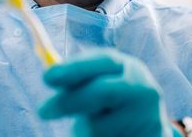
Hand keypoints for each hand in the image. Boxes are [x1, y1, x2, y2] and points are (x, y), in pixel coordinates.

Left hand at [38, 49, 181, 136]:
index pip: (103, 61)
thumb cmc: (111, 100)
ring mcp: (148, 116)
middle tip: (42, 110)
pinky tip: (105, 135)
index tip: (47, 77)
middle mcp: (143, 88)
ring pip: (100, 125)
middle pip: (103, 92)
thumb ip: (78, 79)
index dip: (74, 68)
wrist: (146, 128)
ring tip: (92, 124)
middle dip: (69, 101)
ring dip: (84, 128)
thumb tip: (50, 75)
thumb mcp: (98, 83)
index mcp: (129, 66)